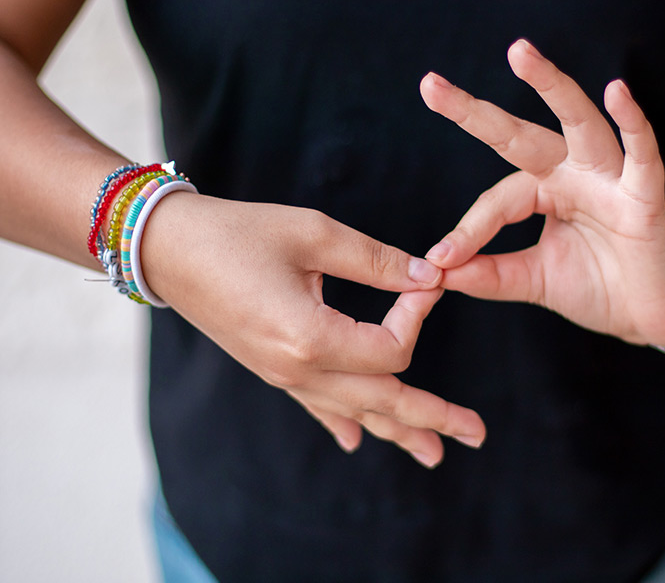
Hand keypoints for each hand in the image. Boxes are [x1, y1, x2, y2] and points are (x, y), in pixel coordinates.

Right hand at [139, 193, 485, 467]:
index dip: (420, 315)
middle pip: (383, 401)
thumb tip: (430, 276)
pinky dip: (346, 422)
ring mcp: (283, 377)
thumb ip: (377, 260)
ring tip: (436, 452)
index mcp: (310, 338)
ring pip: (355, 413)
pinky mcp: (273, 369)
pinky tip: (358, 440)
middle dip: (434, 415)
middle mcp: (298, 370)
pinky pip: (318, 407)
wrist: (166, 249)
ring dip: (399, 429)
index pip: (392, 349)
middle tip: (477, 432)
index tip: (430, 280)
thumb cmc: (237, 233)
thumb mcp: (314, 234)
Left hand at [420, 39, 664, 347]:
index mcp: (546, 193)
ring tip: (519, 53)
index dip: (469, 229)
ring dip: (552, 86)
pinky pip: (642, 156)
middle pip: (521, 136)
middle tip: (430, 85)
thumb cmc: (600, 288)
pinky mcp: (645, 197)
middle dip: (476, 112)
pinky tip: (617, 91)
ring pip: (580, 124)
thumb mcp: (534, 279)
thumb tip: (437, 272)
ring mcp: (609, 181)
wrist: (654, 317)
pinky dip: (633, 125)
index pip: (498, 199)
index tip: (440, 258)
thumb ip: (489, 275)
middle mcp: (573, 176)